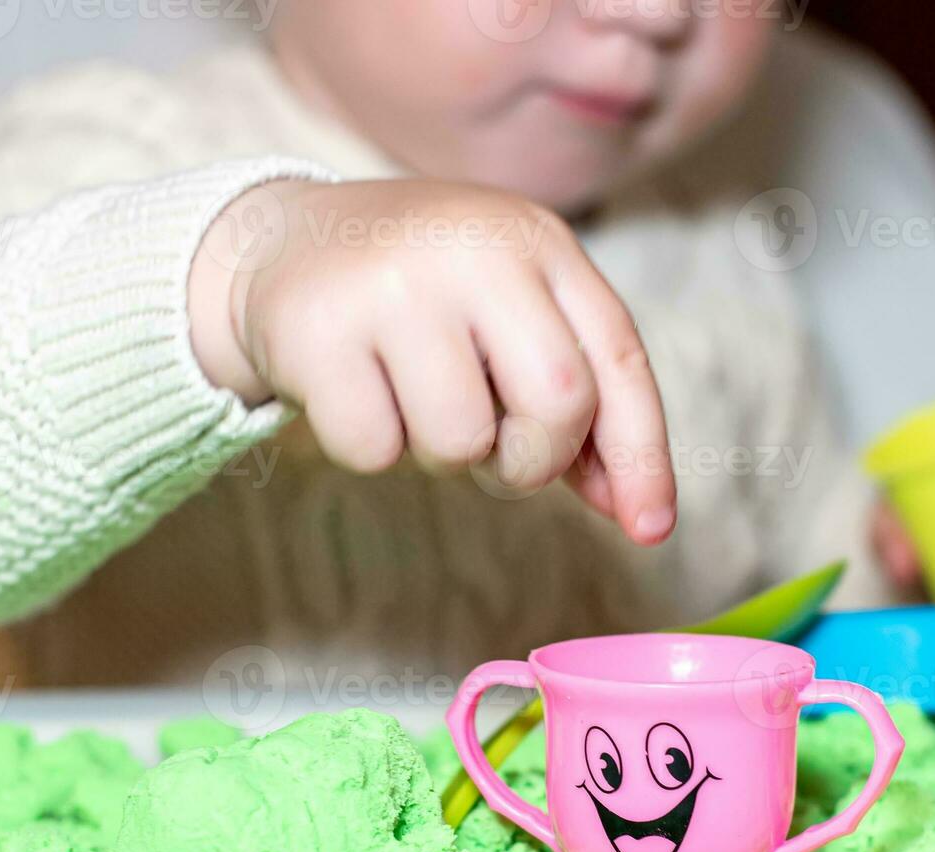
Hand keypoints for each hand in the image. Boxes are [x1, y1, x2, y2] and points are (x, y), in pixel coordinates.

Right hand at [187, 178, 675, 544]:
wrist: (285, 245)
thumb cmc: (422, 300)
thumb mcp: (511, 320)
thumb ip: (577, 406)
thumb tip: (638, 513)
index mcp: (537, 241)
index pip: (618, 358)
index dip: (643, 452)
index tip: (650, 527)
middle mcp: (474, 247)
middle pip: (557, 403)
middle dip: (532, 458)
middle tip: (492, 446)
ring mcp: (392, 284)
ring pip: (460, 442)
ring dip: (441, 454)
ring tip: (411, 397)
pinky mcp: (318, 330)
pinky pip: (375, 451)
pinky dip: (370, 446)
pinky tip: (355, 390)